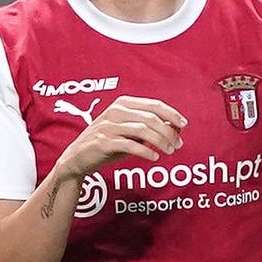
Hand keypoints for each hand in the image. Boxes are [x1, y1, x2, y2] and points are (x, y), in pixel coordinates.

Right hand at [54, 95, 186, 178]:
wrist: (78, 158)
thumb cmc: (109, 143)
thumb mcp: (130, 132)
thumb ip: (150, 128)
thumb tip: (177, 129)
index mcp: (123, 103)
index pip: (154, 105)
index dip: (171, 114)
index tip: (184, 125)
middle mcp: (115, 111)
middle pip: (151, 118)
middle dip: (168, 132)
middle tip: (178, 145)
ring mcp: (108, 126)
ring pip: (142, 131)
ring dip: (160, 142)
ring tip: (169, 152)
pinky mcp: (103, 142)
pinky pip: (129, 145)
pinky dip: (145, 151)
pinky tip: (154, 157)